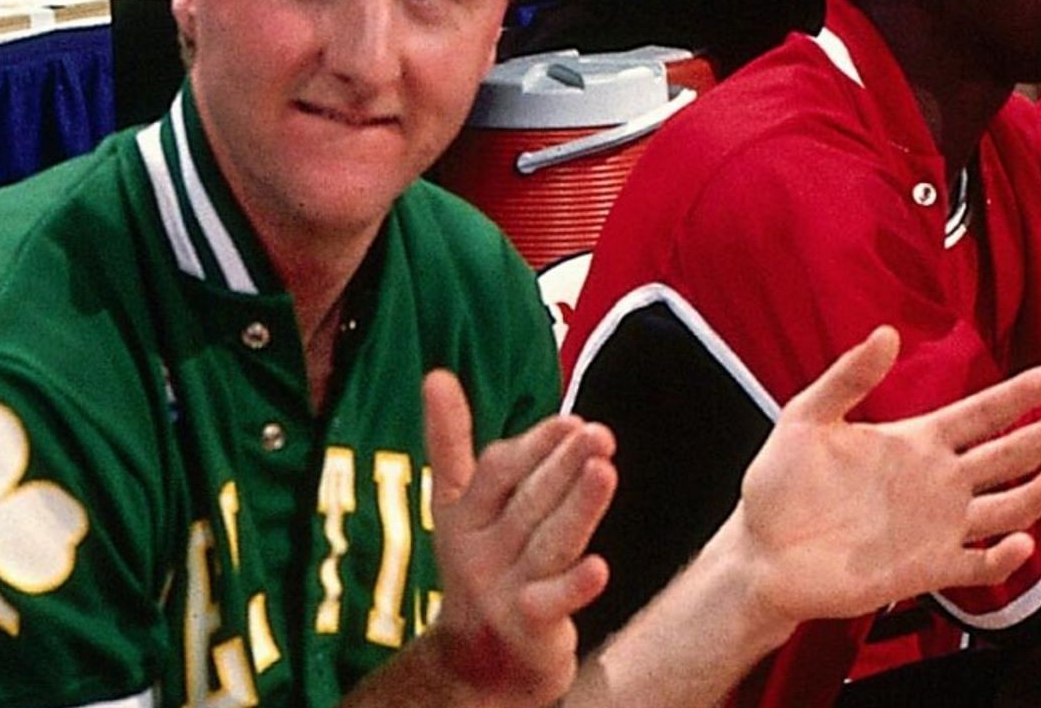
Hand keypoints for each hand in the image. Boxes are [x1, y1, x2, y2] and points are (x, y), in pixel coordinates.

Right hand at [420, 370, 616, 706]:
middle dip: (562, 466)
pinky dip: (574, 587)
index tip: (571, 422)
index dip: (535, 445)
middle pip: (528, 501)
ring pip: (547, 542)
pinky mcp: (528, 628)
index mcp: (464, 514)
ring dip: (577, 508)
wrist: (475, 665)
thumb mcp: (458, 507)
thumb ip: (450, 444)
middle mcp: (480, 550)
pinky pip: (551, 603)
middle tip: (598, 435)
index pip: (497, 471)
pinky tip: (599, 569)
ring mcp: (503, 590)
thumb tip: (436, 375)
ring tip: (604, 472)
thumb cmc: (482, 566)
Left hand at [724, 327, 1040, 631]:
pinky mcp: (927, 569)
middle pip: (1004, 457)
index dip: (1016, 397)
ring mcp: (936, 527)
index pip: (978, 415)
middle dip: (1039, 440)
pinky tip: (1019, 543)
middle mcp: (936, 482)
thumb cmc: (780, 485)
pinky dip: (1003, 558)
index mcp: (913, 442)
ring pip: (1004, 509)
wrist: (763, 554)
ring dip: (1034, 496)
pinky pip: (978, 565)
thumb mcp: (806, 419)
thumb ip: (847, 378)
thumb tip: (886, 332)